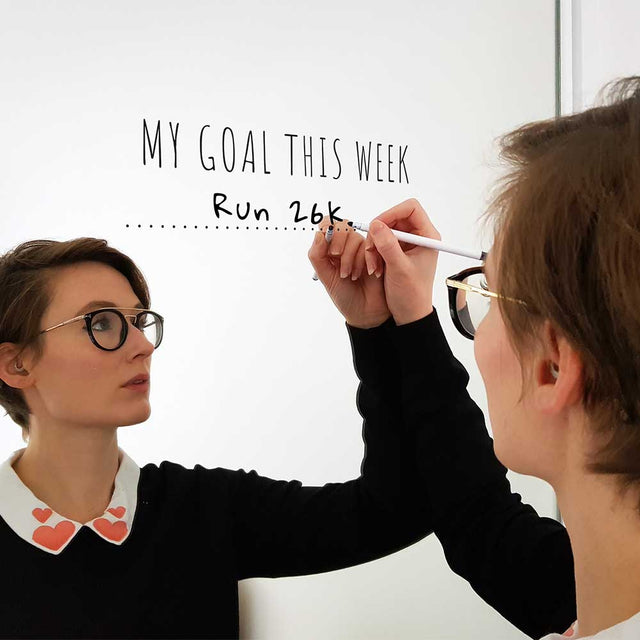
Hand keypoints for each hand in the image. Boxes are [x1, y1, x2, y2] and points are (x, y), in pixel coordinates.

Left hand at [308, 217, 390, 328]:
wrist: (366, 311)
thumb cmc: (344, 295)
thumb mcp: (325, 277)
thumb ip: (317, 255)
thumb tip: (319, 234)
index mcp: (330, 248)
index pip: (327, 224)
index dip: (328, 229)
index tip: (330, 247)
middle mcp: (346, 245)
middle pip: (342, 227)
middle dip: (340, 245)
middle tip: (340, 264)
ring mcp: (362, 248)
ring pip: (356, 238)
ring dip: (353, 259)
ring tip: (353, 276)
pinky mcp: (377, 252)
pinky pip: (372, 245)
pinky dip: (368, 260)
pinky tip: (369, 274)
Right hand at [363, 198, 439, 324]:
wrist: (409, 314)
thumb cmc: (412, 295)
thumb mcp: (399, 269)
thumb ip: (388, 245)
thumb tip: (376, 224)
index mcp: (428, 237)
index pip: (411, 208)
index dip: (392, 213)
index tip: (378, 226)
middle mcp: (418, 237)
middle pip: (394, 218)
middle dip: (379, 232)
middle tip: (371, 249)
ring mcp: (406, 244)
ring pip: (384, 230)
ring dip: (374, 244)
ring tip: (373, 264)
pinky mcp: (396, 251)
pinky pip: (380, 242)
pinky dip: (373, 252)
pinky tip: (374, 267)